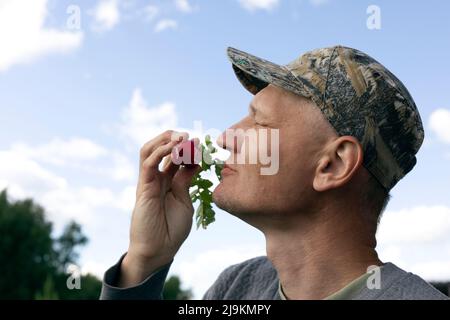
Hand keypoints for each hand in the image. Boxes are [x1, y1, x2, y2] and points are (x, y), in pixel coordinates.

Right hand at [119, 130, 200, 286]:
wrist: (160, 249)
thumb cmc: (172, 229)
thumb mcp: (185, 200)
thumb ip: (185, 181)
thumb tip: (195, 163)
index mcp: (169, 182)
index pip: (176, 158)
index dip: (189, 149)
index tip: (203, 144)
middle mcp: (157, 178)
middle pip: (163, 150)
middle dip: (176, 139)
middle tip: (191, 135)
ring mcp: (149, 181)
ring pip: (150, 151)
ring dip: (165, 140)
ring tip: (180, 136)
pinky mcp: (143, 187)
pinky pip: (148, 163)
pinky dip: (160, 152)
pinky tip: (173, 147)